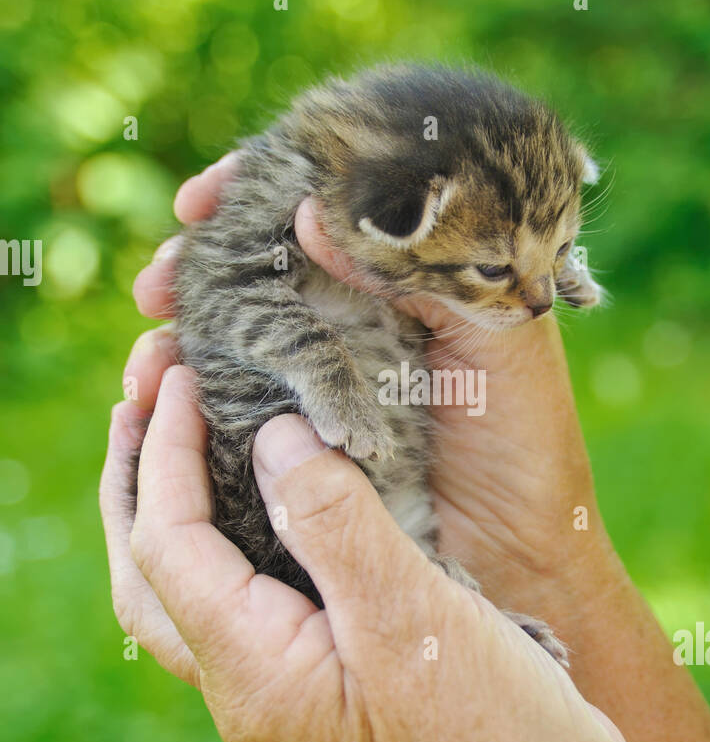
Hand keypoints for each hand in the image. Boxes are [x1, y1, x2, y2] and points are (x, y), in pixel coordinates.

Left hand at [100, 364, 709, 741]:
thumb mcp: (411, 612)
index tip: (186, 376)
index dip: (166, 453)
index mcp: (256, 673)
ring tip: (179, 434)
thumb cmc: (492, 731)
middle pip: (147, 578)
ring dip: (170, 511)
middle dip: (135, 483)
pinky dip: (229, 539)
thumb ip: (333, 518)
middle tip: (143, 397)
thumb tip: (271, 438)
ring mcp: (282, 696)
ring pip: (186, 595)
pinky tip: (259, 495)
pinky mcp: (319, 689)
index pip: (169, 543)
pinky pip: (241, 604)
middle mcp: (248, 692)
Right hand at [130, 158, 615, 641]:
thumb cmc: (525, 440)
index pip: (320, 204)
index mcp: (405, 275)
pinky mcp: (301, 439)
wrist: (522, 554)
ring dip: (181, 325)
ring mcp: (324, 374)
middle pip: (255, 261)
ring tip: (152, 334)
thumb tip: (311, 212)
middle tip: (161, 278)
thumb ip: (421, 266)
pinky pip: (232, 401)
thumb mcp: (494, 334)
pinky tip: (160, 389)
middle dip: (198, 258)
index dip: (256, 187)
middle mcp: (355, 315)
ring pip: (230, 328)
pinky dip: (189, 390)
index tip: (207, 196)